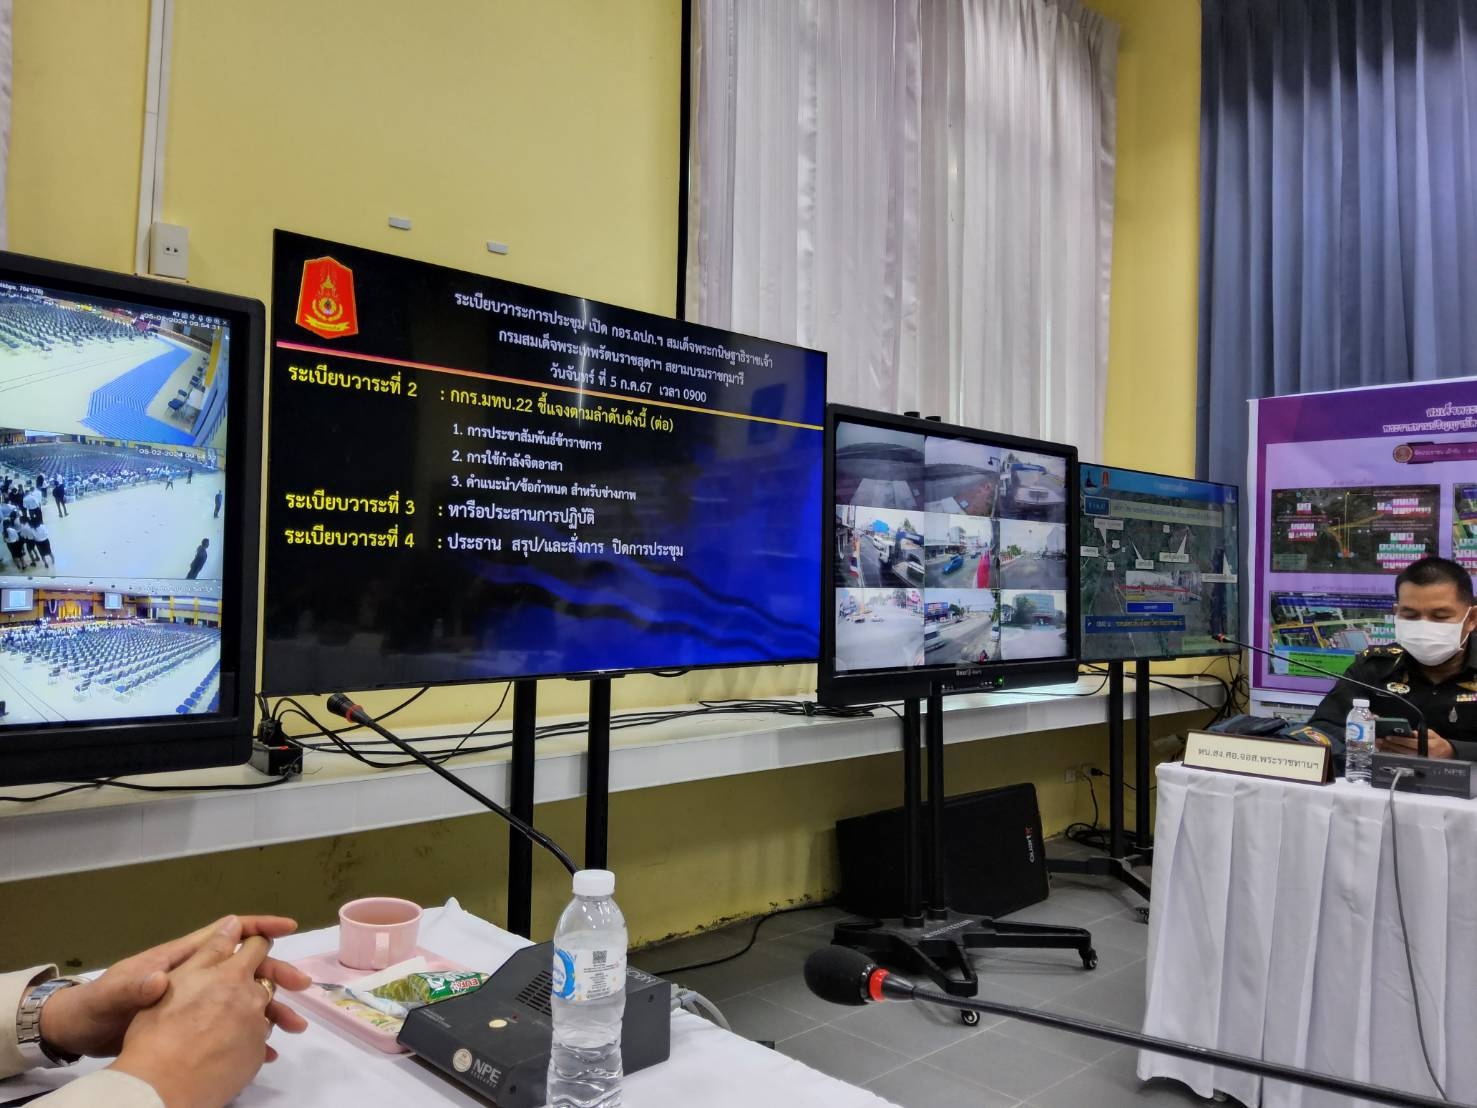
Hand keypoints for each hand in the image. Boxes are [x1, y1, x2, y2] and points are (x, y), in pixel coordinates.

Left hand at [40, 915, 309, 1058]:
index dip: (259, 927)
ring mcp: (196, 999)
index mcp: (183, 957)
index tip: (288, 928)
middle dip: (276, 973)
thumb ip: (136, 986)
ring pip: (244, 998)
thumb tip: (160, 977)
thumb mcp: (112, 995)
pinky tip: (266, 1051)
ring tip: (293, 1026)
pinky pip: (231, 1024)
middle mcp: (196, 974)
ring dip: (270, 1008)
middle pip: (246, 966)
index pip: (229, 932)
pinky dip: (251, 1034)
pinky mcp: (192, 1023)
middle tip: (300, 988)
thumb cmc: (97, 1006)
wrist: (79, 1031)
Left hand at [1377, 729, 1454, 758]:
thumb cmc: (1439, 743)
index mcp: (1427, 746)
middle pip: (1402, 749)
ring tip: (1379, 744)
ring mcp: (1417, 760)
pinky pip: (1401, 758)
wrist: (1446, 755)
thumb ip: (1421, 733)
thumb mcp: (1433, 735)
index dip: (1398, 739)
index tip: (1388, 736)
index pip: (1409, 742)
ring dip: (1388, 750)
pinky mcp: (1414, 762)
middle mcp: (1421, 754)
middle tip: (1380, 740)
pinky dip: (1392, 754)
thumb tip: (1410, 733)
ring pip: (1400, 755)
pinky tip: (1384, 751)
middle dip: (1390, 744)